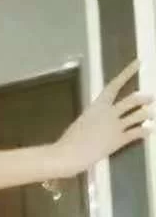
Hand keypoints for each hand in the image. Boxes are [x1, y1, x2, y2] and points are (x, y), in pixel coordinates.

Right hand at [55, 59, 153, 176]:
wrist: (69, 154)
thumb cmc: (70, 139)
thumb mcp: (83, 121)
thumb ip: (96, 117)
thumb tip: (102, 119)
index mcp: (97, 105)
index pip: (115, 84)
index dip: (128, 72)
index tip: (139, 62)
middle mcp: (109, 113)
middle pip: (132, 100)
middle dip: (144, 98)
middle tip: (151, 97)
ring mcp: (115, 126)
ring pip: (138, 115)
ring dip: (147, 114)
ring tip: (152, 115)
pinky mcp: (119, 140)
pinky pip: (137, 133)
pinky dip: (145, 131)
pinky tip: (149, 130)